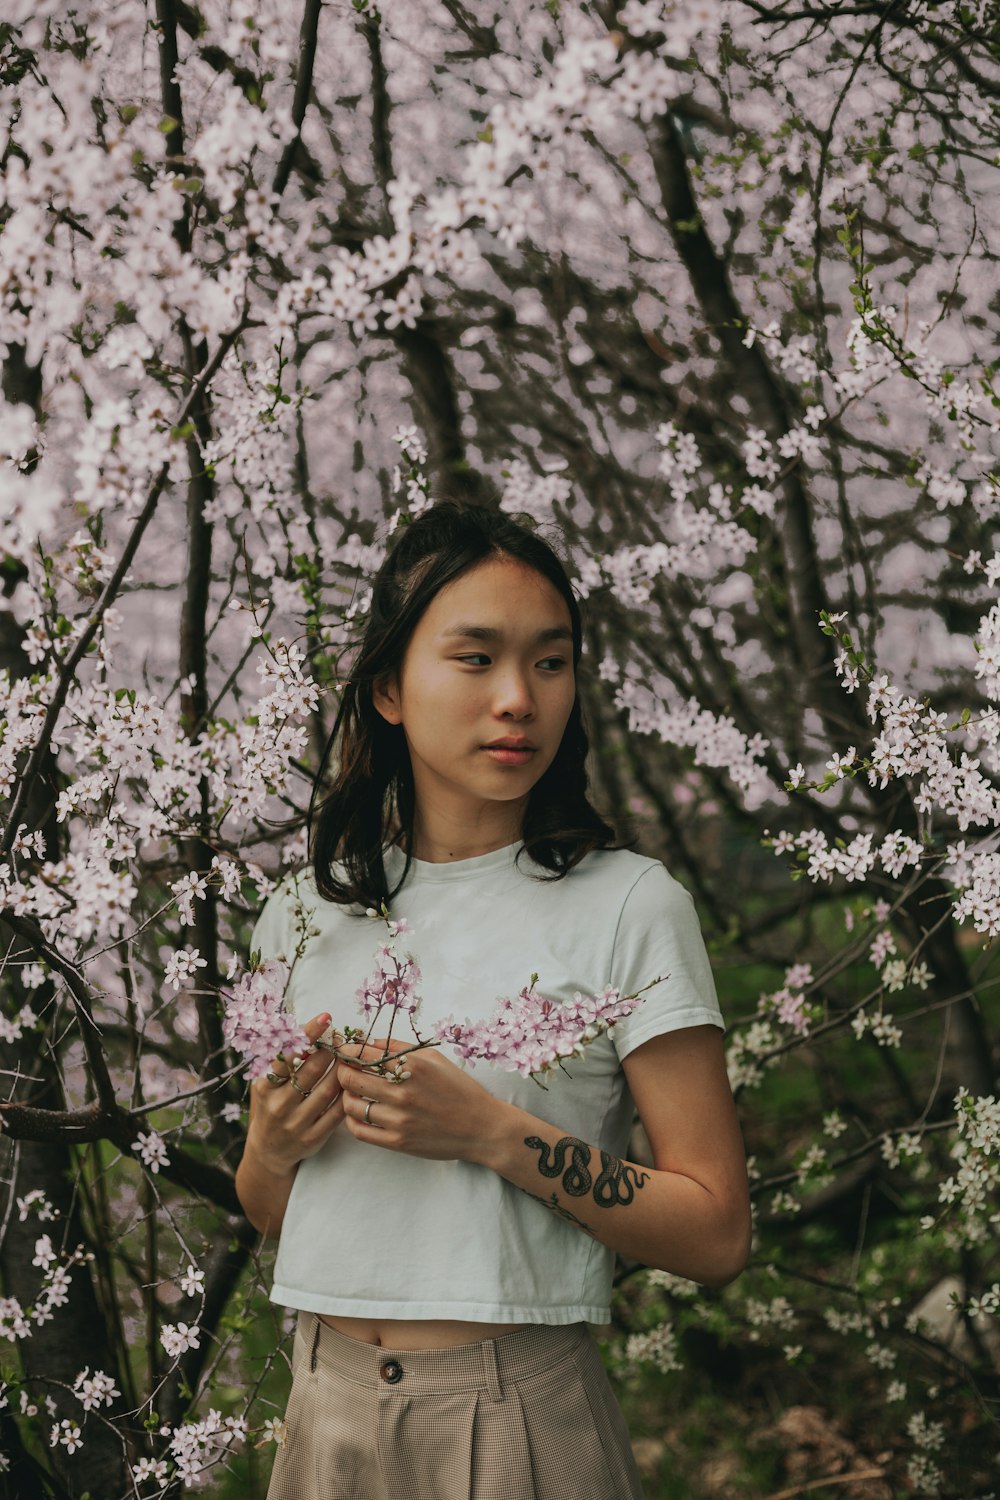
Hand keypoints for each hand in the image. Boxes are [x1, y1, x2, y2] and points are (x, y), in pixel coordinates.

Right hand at [246, 1012, 346, 1174]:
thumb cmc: (271, 1106)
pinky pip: (337, 1111)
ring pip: (329, 1090)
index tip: (326, 1018)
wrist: (268, 1151)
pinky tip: (351, 1082)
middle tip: (342, 1038)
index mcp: (264, 1087)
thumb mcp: (266, 1084)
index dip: (307, 1034)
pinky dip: (347, 1093)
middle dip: (331, 1050)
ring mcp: (296, 1124)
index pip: (286, 1055)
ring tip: (350, 1057)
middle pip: (312, 1070)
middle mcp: (278, 1106)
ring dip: (343, 1069)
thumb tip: (307, 1029)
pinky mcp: (313, 1138)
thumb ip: (281, 1060)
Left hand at [335, 1037, 507, 1162]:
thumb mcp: (435, 1059)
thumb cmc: (459, 1089)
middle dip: (342, 1070)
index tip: (342, 1049)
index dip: (347, 1049)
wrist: (481, 1127)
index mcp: (412, 1067)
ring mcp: (399, 1119)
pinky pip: (360, 1131)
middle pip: (351, 1078)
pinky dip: (351, 1120)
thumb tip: (371, 1042)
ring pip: (351, 1105)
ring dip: (346, 1095)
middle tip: (344, 1069)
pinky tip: (357, 1112)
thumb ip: (401, 1048)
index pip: (364, 1054)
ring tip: (352, 1091)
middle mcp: (403, 1092)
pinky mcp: (397, 1141)